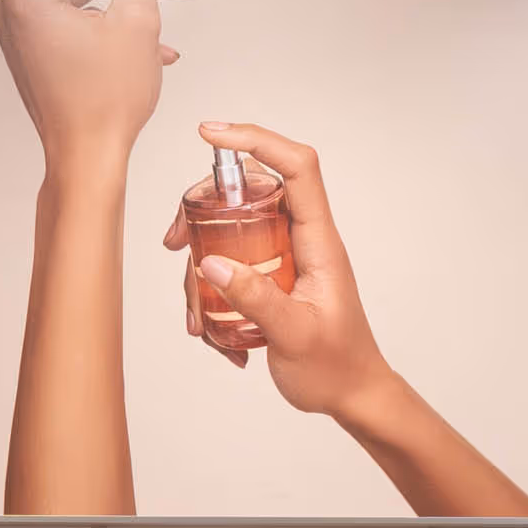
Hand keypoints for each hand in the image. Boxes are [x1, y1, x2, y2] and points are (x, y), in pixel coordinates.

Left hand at [0, 0, 206, 170]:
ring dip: (127, 0)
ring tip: (167, 12)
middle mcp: (17, 13)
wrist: (90, 156)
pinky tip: (147, 41)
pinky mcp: (37, 46)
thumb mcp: (136, 18)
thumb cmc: (101, 108)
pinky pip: (76, 18)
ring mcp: (25, 31)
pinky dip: (110, 23)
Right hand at [162, 120, 527, 517]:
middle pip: (251, 193)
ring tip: (195, 316)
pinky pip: (230, 266)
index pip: (296, 167)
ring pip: (232, 232)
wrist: (352, 392)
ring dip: (201, 267)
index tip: (212, 134)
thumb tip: (210, 264)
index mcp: (319, 241)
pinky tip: (209, 329)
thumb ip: (254, 299)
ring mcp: (284, 257)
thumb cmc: (335, 366)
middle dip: (205, 211)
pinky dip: (209, 292)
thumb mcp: (294, 335)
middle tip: (175, 242)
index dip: (257, 140)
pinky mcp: (270, 277)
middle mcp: (302, 239)